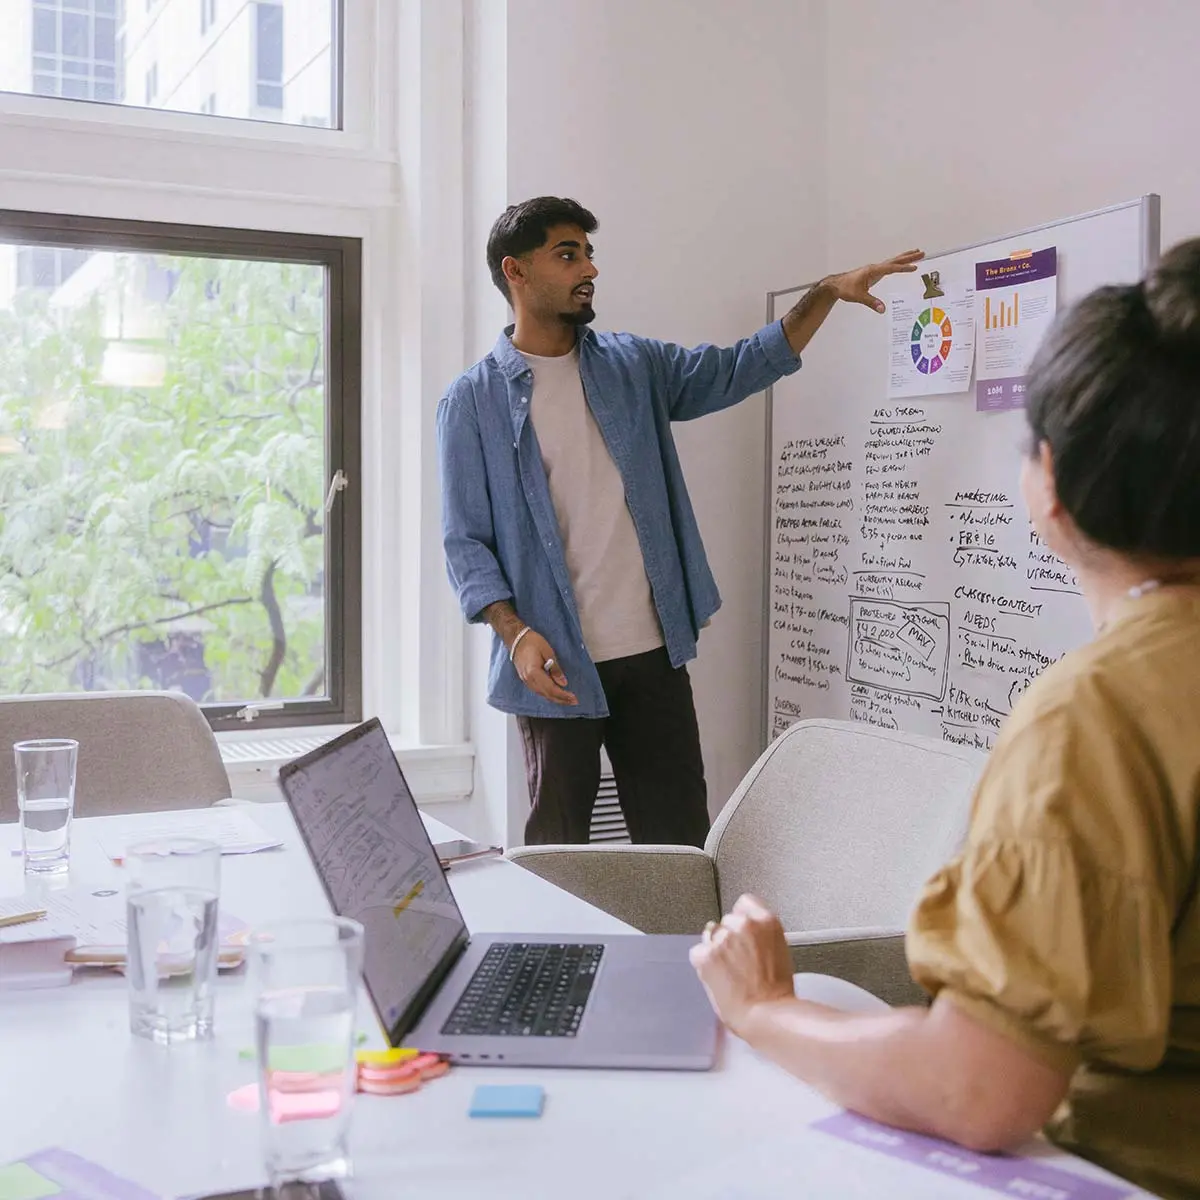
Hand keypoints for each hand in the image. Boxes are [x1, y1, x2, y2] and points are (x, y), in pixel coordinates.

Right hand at [511, 628, 577, 705]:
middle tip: (573, 701)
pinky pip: (538, 691)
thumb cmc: (532, 642)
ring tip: (566, 700)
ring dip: (555, 698)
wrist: (516, 638)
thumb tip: (563, 683)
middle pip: (547, 694)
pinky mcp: (525, 679)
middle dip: (561, 699)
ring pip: (542, 694)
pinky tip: (554, 694)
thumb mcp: (548, 652)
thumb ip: (555, 668)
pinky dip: (547, 694)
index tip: (574, 698)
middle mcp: (529, 680)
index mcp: (534, 673)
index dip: (563, 695)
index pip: (551, 689)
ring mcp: (525, 680)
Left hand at [689, 894, 794, 1036]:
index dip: (742, 918)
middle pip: (727, 920)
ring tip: (729, 973)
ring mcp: (723, 938)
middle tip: (738, 961)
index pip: (744, 903)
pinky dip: (703, 964)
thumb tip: (746, 933)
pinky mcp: (705, 954)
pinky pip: (697, 953)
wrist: (766, 1014)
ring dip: (716, 950)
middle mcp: (743, 924)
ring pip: (710, 936)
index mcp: (766, 921)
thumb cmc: (776, 992)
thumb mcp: (778, 950)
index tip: (743, 931)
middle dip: (729, 937)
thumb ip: (761, 934)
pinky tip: (717, 977)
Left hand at [824, 248, 923, 313]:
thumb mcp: (858, 296)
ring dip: (904, 258)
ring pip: (892, 261)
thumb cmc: (845, 288)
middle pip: (895, 260)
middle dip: (908, 257)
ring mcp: (874, 269)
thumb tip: (882, 309)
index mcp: (872, 270)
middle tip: (921, 253)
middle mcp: (875, 267)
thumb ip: (871, 302)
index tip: (914, 267)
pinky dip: (897, 263)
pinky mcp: (873, 272)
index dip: (903, 268)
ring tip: (916, 254)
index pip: (891, 268)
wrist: (836, 285)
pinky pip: (889, 266)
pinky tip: (900, 264)